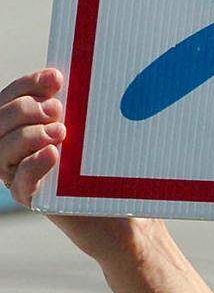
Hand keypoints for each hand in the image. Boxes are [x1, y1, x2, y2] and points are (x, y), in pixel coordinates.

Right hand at [0, 68, 148, 261]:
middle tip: (58, 110)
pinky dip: (33, 165)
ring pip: (1, 150)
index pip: (10, 98)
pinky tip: (53, 154)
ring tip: (61, 132)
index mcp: (24, 126)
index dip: (27, 84)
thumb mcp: (93, 133)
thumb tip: (76, 78)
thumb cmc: (107, 168)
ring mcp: (19, 176)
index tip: (56, 78)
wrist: (123, 214)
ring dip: (27, 135)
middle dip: (24, 109)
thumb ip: (80, 108)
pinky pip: (20, 183)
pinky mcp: (32, 200)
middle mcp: (14, 150)